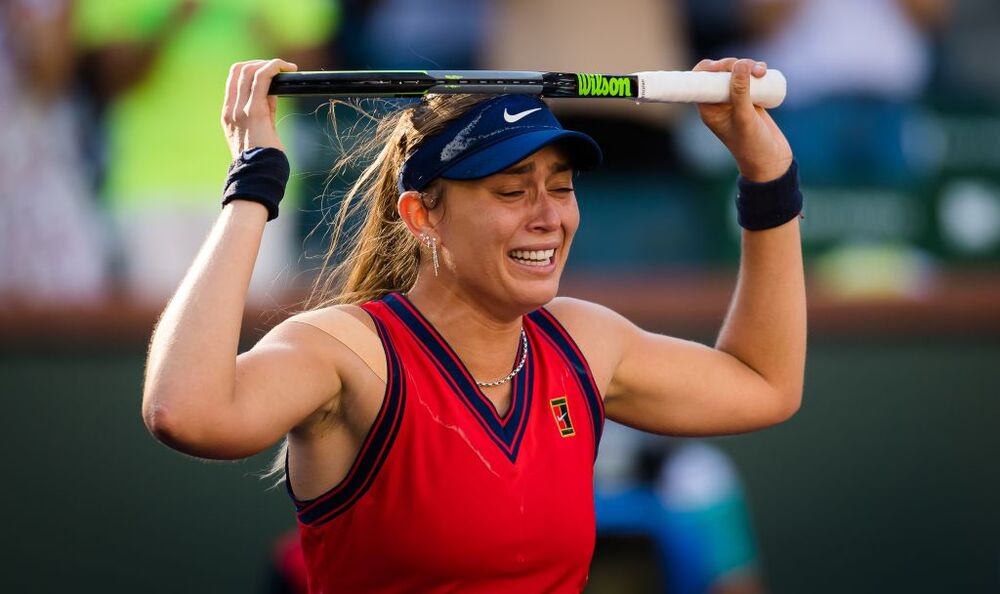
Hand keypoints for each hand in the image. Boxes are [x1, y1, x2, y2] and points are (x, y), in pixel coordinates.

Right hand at [221, 59, 297, 158]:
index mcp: (228, 114)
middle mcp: (230, 109)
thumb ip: (264, 110)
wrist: (258, 174)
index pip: (233, 79)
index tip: (268, 72)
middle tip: (280, 68)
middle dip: (260, 63)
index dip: (250, 69)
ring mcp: (240, 109)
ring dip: (270, 64)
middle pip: (239, 70)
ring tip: (286, 67)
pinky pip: (262, 79)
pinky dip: (274, 68)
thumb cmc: (263, 158)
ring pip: (249, 70)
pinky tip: (287, 69)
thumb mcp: (260, 130)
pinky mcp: (254, 111)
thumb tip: (273, 92)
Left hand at [693, 57, 792, 181]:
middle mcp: (719, 103)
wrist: (771, 159)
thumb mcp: (745, 118)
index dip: (708, 68)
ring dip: (748, 66)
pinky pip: (749, 77)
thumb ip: (740, 92)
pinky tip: (764, 70)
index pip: (699, 82)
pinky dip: (755, 70)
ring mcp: (735, 100)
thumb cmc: (752, 144)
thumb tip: (739, 64)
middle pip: (719, 73)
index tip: (721, 66)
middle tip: (749, 67)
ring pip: (736, 72)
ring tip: (762, 70)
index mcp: (709, 109)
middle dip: (733, 64)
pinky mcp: (750, 98)